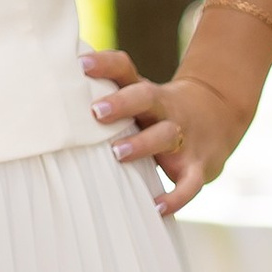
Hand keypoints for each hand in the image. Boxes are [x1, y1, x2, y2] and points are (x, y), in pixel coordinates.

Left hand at [82, 43, 249, 215]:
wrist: (219, 114)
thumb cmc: (158, 109)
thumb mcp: (139, 95)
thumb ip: (107, 94)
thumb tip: (53, 87)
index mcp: (146, 91)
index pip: (125, 68)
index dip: (104, 64)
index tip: (80, 64)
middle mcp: (165, 109)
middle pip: (146, 97)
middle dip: (122, 103)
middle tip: (96, 112)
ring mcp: (184, 137)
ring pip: (166, 135)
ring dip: (143, 144)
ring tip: (117, 153)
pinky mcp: (199, 166)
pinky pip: (190, 183)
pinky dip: (175, 197)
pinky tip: (156, 207)